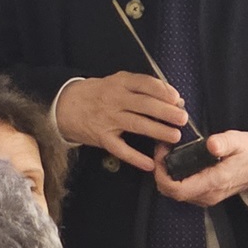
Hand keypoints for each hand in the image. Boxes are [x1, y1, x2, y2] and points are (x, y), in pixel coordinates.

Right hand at [54, 72, 185, 169]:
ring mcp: (107, 119)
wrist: (65, 105)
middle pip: (144, 104)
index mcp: (119, 83)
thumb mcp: (116, 82)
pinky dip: (135, 157)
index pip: (144, 83)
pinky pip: (120, 149)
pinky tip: (150, 164)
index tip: (177, 98)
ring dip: (157, 131)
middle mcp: (114, 99)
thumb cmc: (98, 93)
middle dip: (166, 112)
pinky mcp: (102, 137)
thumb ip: (141, 88)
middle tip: (183, 118)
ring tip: (174, 136)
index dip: (162, 91)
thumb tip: (172, 98)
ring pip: (136, 125)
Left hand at [152, 130, 247, 207]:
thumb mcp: (239, 141)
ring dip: (166, 175)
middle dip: (160, 172)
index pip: (177, 189)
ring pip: (175, 193)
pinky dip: (175, 178)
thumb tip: (211, 144)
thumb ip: (224, 143)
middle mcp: (208, 194)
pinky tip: (177, 161)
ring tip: (167, 152)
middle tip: (161, 150)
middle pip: (171, 193)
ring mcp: (207, 196)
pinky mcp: (207, 194)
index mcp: (213, 182)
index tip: (161, 154)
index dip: (161, 174)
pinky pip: (184, 191)